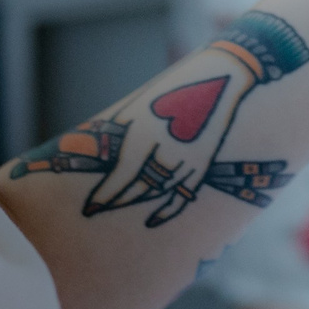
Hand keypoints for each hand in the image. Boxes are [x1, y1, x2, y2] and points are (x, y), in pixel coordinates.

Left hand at [81, 44, 261, 224]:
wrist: (219, 86)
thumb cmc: (170, 96)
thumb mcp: (137, 109)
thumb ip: (117, 134)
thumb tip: (93, 154)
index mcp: (146, 134)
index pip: (121, 177)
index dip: (103, 196)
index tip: (89, 208)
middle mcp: (166, 153)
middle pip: (137, 189)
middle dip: (115, 202)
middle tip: (95, 212)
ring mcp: (185, 164)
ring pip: (155, 193)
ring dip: (136, 202)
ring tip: (118, 207)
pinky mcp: (200, 171)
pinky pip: (180, 199)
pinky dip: (165, 213)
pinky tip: (151, 222)